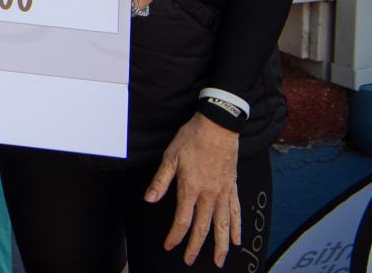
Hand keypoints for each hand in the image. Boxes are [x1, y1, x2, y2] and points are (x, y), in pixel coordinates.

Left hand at [144, 114, 240, 266]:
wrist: (217, 126)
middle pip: (203, 227)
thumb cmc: (191, 139)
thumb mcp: (170, 157)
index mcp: (191, 188)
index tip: (169, 245)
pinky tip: (237, 240)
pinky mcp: (233, 188)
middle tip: (189, 260)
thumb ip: (161, 181)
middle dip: (196, 247)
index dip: (175, 235)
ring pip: (223, 225)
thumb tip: (149, 199)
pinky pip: (236, 212)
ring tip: (218, 260)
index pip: (182, 219)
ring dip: (221, 245)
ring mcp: (223, 193)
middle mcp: (209, 195)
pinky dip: (237, 227)